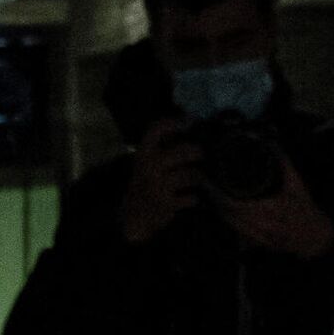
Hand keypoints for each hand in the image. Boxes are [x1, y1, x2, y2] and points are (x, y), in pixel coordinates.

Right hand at [120, 119, 205, 244]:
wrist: (133, 215)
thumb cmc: (145, 182)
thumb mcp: (147, 161)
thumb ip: (163, 144)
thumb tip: (187, 119)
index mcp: (143, 153)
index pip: (156, 130)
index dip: (173, 123)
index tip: (188, 121)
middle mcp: (149, 167)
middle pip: (183, 151)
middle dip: (196, 152)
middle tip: (200, 153)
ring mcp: (158, 186)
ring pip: (191, 174)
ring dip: (197, 176)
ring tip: (195, 177)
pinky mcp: (167, 204)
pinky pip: (191, 197)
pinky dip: (192, 198)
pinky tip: (189, 198)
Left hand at [213, 149, 333, 259]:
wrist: (315, 236)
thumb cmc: (306, 210)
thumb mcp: (297, 185)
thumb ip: (285, 164)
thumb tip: (272, 144)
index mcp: (272, 210)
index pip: (236, 205)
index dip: (218, 194)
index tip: (210, 181)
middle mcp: (263, 226)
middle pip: (228, 214)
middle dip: (214, 199)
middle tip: (206, 183)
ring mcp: (259, 237)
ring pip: (230, 224)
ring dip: (218, 209)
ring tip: (212, 194)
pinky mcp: (257, 243)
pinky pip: (237, 231)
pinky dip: (228, 219)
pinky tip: (224, 209)